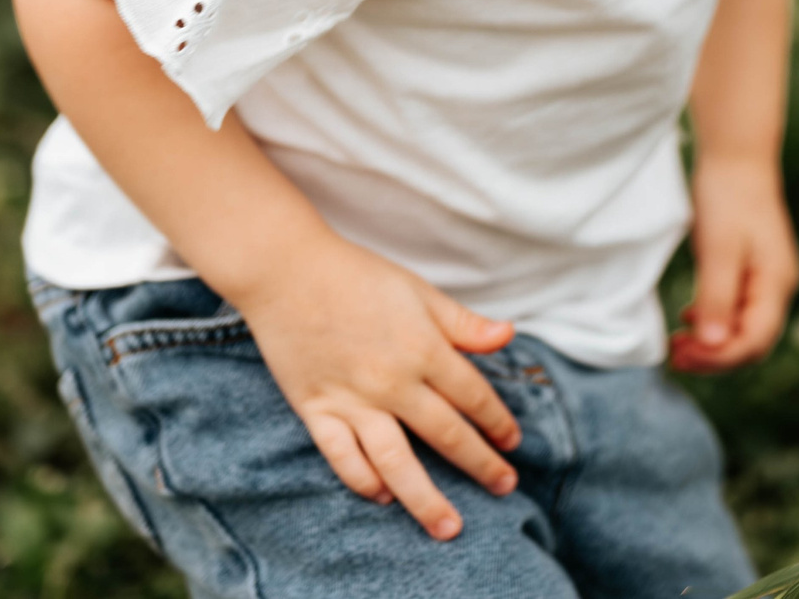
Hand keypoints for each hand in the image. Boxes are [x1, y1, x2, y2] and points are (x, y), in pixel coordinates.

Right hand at [228, 232, 522, 539]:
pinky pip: (343, 457)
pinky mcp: (317, 409)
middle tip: (505, 487)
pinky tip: (384, 496)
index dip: (498, 422)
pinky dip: (364, 481)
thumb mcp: (418, 290)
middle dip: (481, 466)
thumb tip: (507, 337)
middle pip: (447, 435)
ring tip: (449, 527)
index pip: (473, 397)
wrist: (286, 271)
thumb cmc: (356, 275)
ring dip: (426, 499)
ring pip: (397, 462)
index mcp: (424, 348)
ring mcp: (353, 400)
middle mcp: (393, 382)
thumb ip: (462, 323)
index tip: (512, 442)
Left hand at [669, 152, 798, 372]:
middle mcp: (778, 287)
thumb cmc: (728, 198)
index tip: (681, 356)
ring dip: (711, 342)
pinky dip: (713, 321)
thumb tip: (713, 344)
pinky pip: (736, 309)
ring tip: (677, 345)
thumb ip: (717, 298)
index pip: (753, 341)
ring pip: (742, 328)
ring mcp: (767, 279)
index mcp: (776, 284)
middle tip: (674, 356)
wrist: (736, 157)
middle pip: (750, 341)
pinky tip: (689, 318)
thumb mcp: (718, 250)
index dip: (718, 358)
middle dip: (714, 356)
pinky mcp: (752, 270)